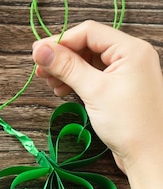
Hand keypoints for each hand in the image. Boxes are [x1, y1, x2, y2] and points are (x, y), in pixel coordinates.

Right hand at [32, 20, 162, 174]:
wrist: (151, 156)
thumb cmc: (131, 124)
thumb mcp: (94, 91)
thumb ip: (66, 67)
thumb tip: (39, 50)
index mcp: (131, 49)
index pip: (88, 32)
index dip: (60, 41)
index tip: (37, 54)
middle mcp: (131, 56)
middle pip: (87, 44)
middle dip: (62, 57)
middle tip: (40, 70)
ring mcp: (126, 72)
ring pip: (88, 60)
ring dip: (66, 70)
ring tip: (51, 83)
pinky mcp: (121, 87)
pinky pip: (94, 75)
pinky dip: (76, 80)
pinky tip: (63, 90)